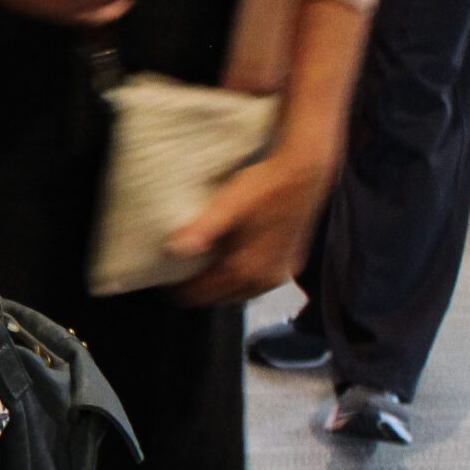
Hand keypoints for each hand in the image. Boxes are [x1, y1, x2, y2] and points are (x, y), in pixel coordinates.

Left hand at [165, 151, 331, 306]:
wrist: (304, 171)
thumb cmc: (267, 185)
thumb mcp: (229, 204)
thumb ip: (204, 229)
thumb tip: (176, 249)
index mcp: (249, 269)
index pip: (203, 294)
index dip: (180, 289)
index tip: (164, 279)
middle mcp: (266, 279)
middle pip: (220, 298)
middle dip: (199, 290)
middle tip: (178, 274)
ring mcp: (280, 273)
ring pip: (239, 293)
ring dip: (219, 287)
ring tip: (199, 270)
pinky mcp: (289, 263)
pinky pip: (256, 284)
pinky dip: (239, 280)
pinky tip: (229, 264)